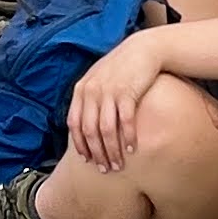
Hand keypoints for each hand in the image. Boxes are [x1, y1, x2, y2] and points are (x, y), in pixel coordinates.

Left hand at [67, 31, 169, 170]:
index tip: (87, 160)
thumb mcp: (98, 79)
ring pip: (106, 130)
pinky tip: (131, 148)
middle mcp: (92, 91)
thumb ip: (88, 98)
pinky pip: (125, 121)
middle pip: (89, 131)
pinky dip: (127, 138)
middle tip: (105, 168)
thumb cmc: (121, 68)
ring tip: (118, 164)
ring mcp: (109, 91)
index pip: (74, 123)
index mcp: (82, 89)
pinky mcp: (127, 92)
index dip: (79, 144)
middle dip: (97, 153)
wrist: (143, 49)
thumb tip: (84, 127)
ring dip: (112, 151)